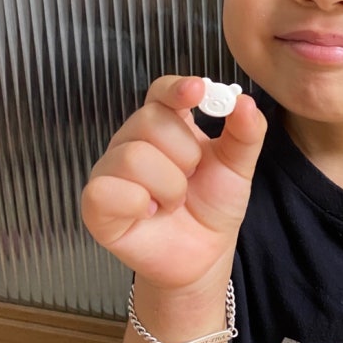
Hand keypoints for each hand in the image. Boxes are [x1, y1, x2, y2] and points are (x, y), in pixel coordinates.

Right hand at [81, 76, 265, 290]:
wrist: (204, 254)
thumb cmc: (212, 204)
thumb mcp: (238, 166)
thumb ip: (246, 132)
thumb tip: (244, 102)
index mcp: (166, 125)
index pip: (161, 91)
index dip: (177, 89)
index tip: (198, 91)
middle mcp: (132, 141)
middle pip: (149, 120)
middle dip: (185, 154)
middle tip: (191, 178)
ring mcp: (111, 171)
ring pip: (134, 156)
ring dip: (169, 186)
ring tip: (173, 202)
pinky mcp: (97, 204)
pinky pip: (108, 190)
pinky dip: (139, 203)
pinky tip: (149, 213)